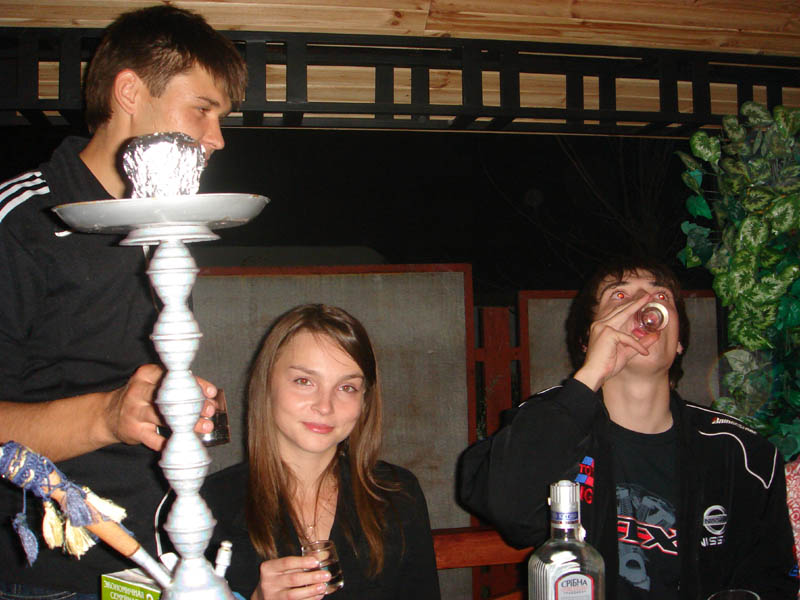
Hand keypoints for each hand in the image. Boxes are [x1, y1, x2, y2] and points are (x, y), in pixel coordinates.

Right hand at [104, 366, 218, 450]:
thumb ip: (177, 387)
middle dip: (194, 404)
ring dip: (188, 423)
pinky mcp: (133, 430)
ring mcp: (135, 411)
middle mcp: (139, 391)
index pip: (174, 376)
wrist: (108, 415)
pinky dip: (171, 442)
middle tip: (210, 410)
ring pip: (165, 418)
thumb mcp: (154, 384)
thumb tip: (208, 396)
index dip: (196, 384)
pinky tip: (185, 441)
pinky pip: (155, 439)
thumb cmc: (140, 397)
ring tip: (205, 427)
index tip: (211, 393)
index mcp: (147, 374)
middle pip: (170, 397)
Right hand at [251, 555, 330, 599]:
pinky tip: (318, 596)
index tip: (316, 562)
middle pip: (292, 579)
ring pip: (293, 595)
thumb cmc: (278, 577)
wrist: (264, 595)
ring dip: (311, 591)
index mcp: (268, 568)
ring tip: (323, 586)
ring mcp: (273, 597)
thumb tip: (325, 555)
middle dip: (311, 577)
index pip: (287, 563)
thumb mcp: (284, 567)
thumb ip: (302, 561)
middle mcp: (268, 583)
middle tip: (326, 575)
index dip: (302, 562)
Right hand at [573, 295, 660, 390]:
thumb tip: (655, 336)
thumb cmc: (606, 365)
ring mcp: (602, 327)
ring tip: (647, 301)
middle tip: (647, 296)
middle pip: (620, 309)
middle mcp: (600, 324)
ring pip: (623, 315)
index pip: (617, 313)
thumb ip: (640, 343)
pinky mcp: (608, 334)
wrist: (594, 374)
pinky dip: (637, 345)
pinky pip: (627, 338)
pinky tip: (644, 352)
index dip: (630, 307)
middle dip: (635, 302)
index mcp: (601, 327)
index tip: (641, 302)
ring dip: (636, 307)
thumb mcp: (627, 352)